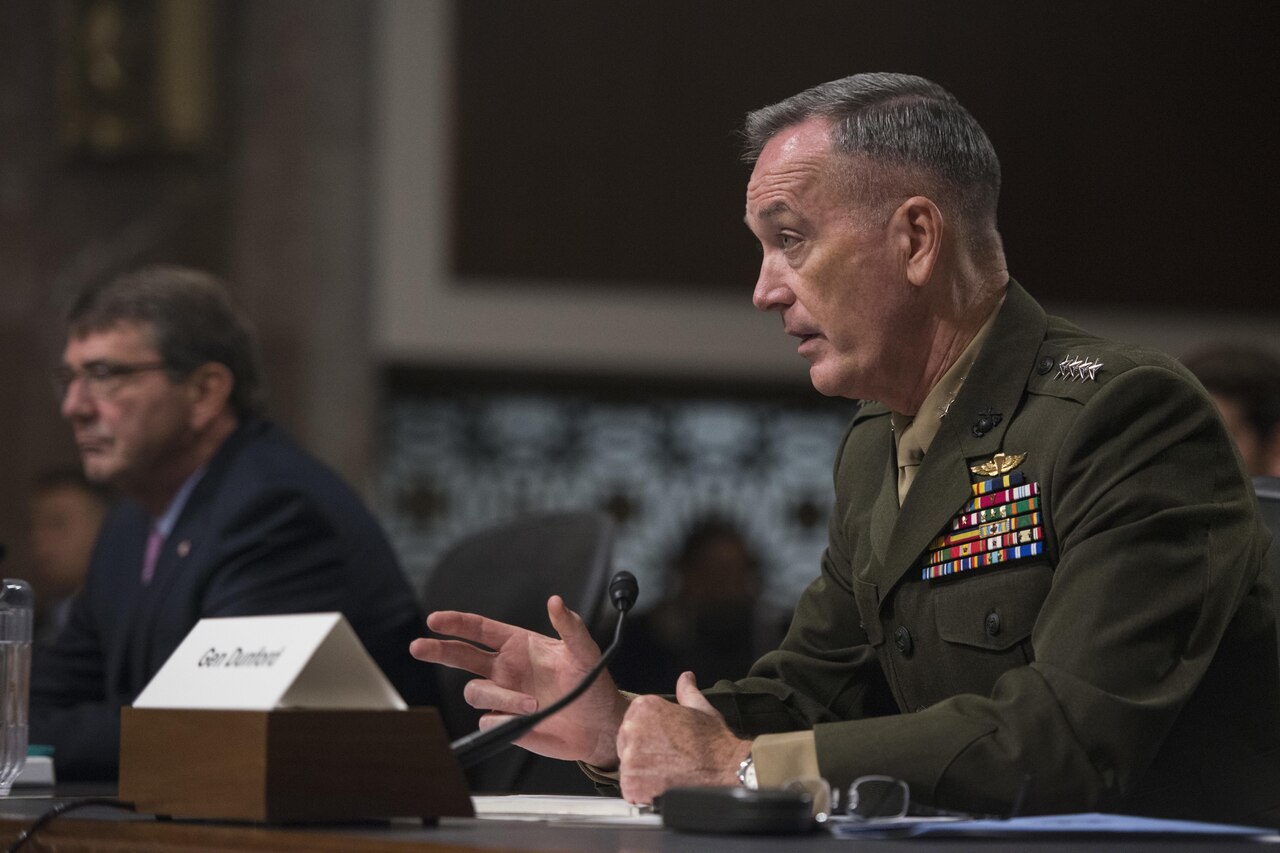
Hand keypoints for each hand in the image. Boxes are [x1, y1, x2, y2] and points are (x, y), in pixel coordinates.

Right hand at [409, 595, 628, 767]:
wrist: (598, 725)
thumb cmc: (592, 685)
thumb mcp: (585, 652)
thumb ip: (570, 627)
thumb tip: (556, 601)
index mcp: (519, 645)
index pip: (479, 629)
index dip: (456, 623)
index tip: (434, 620)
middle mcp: (505, 669)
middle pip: (460, 656)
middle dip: (438, 650)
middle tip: (418, 646)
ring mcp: (503, 696)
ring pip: (475, 692)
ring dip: (499, 697)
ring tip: (533, 705)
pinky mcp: (505, 723)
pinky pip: (488, 720)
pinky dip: (505, 720)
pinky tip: (529, 720)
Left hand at [616, 671, 752, 804]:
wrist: (724, 768)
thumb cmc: (713, 741)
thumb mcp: (700, 707)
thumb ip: (686, 691)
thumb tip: (685, 678)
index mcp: (644, 707)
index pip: (633, 723)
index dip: (648, 737)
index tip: (663, 744)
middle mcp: (632, 729)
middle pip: (626, 744)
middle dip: (642, 755)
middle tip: (667, 761)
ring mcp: (630, 756)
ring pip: (628, 767)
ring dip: (643, 774)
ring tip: (667, 775)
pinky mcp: (631, 782)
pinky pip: (630, 789)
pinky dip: (643, 793)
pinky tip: (662, 787)